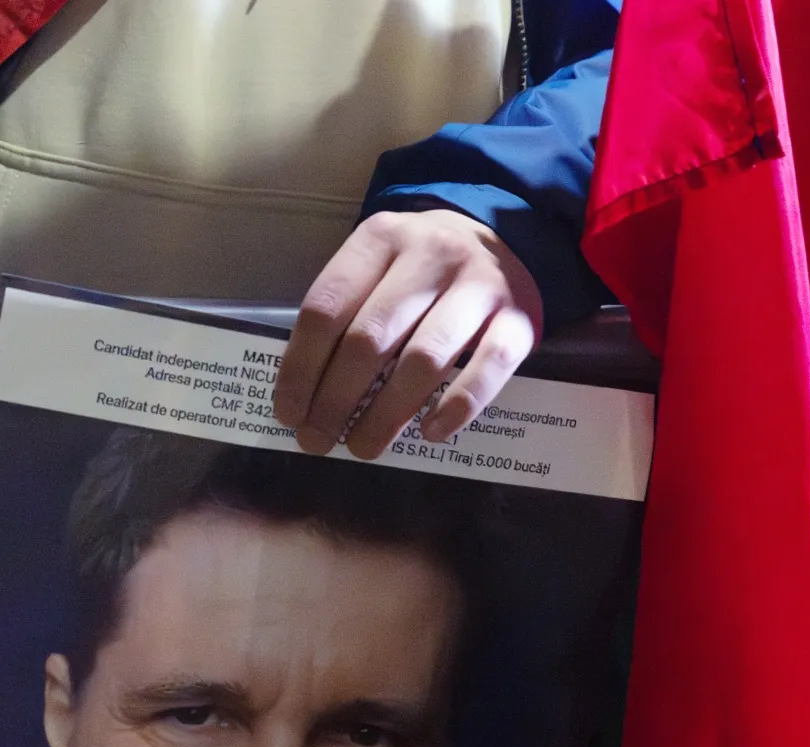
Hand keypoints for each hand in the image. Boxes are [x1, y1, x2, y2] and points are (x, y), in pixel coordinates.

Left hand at [272, 209, 541, 459]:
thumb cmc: (416, 270)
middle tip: (318, 440)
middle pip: (370, 338)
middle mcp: (431, 254)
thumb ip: (342, 317)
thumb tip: (301, 398)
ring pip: (425, 358)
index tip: (288, 413)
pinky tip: (430, 432)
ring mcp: (481, 284)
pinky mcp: (521, 317)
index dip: (300, 368)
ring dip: (387, 413)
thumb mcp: (373, 270)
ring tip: (362, 446)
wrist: (499, 236)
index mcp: (380, 239)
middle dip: (335, 400)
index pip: (325, 309)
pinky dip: (458, 405)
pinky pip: (490, 367)